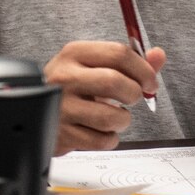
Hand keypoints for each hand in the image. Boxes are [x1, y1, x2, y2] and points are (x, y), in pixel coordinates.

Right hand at [44, 40, 166, 152]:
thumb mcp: (94, 67)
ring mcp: (61, 107)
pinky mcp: (62, 134)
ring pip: (111, 117)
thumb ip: (129, 62)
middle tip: (132, 99)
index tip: (149, 82)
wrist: (36, 110)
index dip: (143, 70)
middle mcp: (64, 77)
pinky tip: (99, 130)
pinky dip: (109, 139)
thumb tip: (158, 55)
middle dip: (134, 95)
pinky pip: (102, 141)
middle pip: (115, 83)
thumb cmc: (71, 87)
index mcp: (74, 54)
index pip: (118, 54)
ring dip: (122, 120)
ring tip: (114, 116)